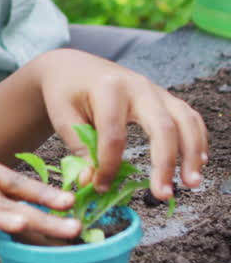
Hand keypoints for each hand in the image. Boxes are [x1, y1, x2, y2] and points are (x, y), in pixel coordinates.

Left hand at [34, 50, 207, 200]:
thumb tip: (92, 182)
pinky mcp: (165, 98)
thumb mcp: (63, 117)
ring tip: (191, 183)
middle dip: (165, 163)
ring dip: (191, 153)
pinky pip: (190, 117)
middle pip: (162, 126)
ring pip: (185, 120)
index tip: (100, 186)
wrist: (73, 67)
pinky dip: (198, 139)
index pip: (114, 135)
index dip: (109, 166)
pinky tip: (198, 163)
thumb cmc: (65, 93)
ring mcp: (156, 90)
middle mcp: (138, 86)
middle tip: (163, 195)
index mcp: (108, 89)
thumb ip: (79, 149)